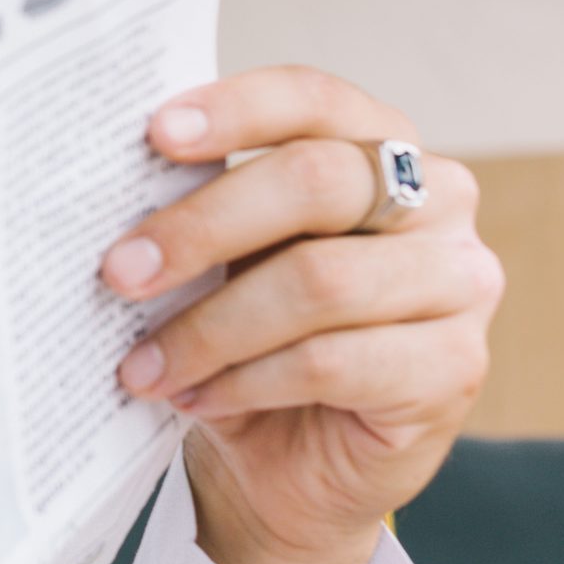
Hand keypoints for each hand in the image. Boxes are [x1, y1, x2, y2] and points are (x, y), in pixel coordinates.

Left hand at [104, 67, 501, 563]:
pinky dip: (245, 380)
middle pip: (317, 182)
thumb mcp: (218, 262)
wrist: (287, 465)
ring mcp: (459, 283)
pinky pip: (332, 362)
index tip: (153, 133)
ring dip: (210, 327)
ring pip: (319, 281)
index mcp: (377, 145)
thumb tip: (104, 187)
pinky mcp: (455, 368)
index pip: (313, 99)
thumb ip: (193, 211)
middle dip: (201, 227)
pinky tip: (194, 398)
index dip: (236, 109)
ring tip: (141, 365)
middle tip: (119, 271)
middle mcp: (438, 200)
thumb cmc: (248, 337)